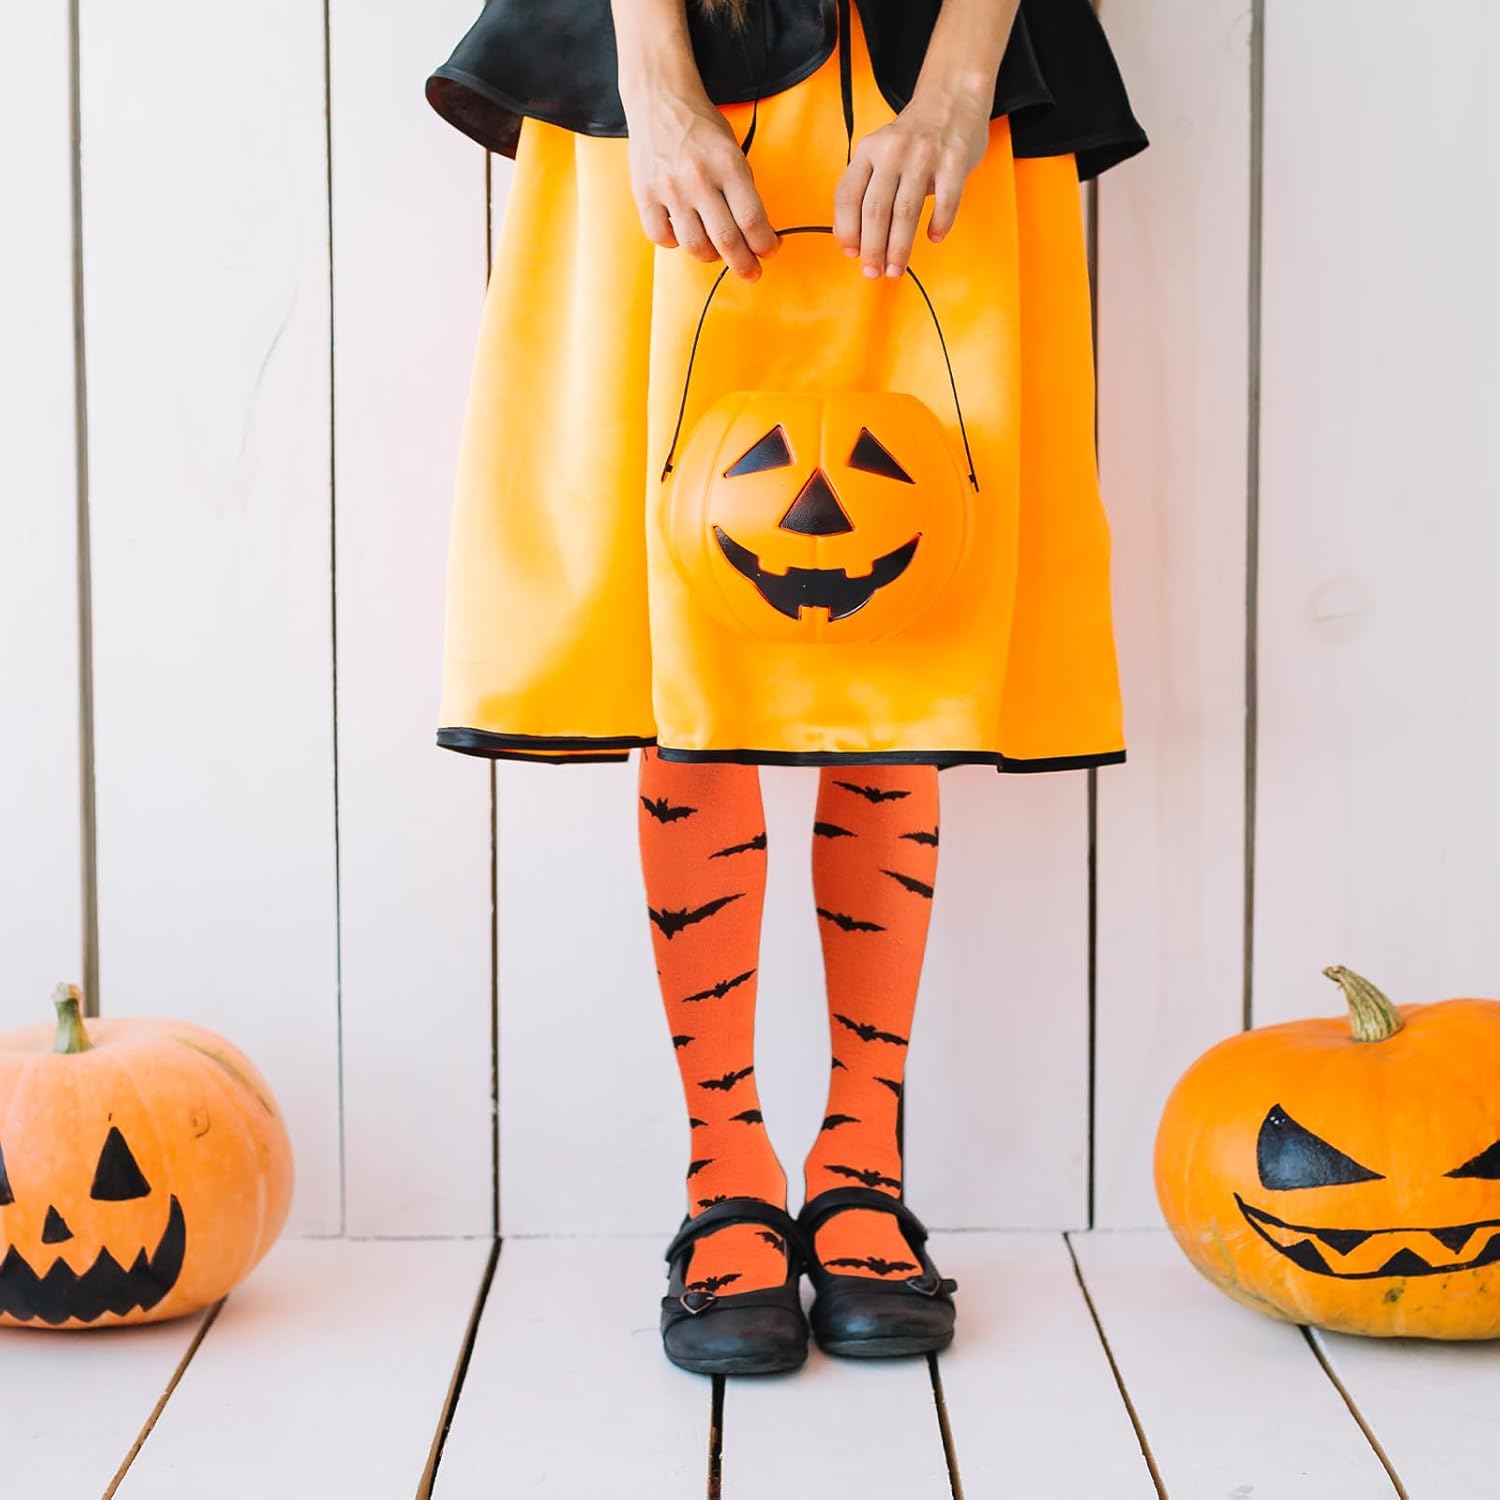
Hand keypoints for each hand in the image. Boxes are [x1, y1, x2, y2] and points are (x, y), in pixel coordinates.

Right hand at [622, 87, 778, 279]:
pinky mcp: (644, 194)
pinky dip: (675, 243)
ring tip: (716, 250)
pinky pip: (661, 237)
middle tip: (751, 272)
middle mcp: (698, 178)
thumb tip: (758, 232)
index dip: (764, 244)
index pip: (752, 220)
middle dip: (743, 264)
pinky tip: (683, 232)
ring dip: (711, 255)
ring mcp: (669, 188)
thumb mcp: (733, 151)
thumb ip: (744, 190)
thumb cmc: (701, 128)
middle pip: (726, 240)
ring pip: (694, 245)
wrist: (659, 100)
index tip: (768, 251)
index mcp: (727, 164)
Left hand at [833, 90, 990, 278]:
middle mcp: (893, 151)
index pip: (848, 196)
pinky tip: (934, 238)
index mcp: (868, 150)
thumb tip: (855, 236)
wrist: (952, 97)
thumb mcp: (880, 151)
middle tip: (873, 272)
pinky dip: (939, 226)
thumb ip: (867, 185)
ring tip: (896, 269)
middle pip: (875, 210)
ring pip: (905, 213)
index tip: (851, 253)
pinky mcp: (954, 161)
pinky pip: (945, 203)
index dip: (846, 230)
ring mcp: (925, 156)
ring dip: (899, 248)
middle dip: (872, 249)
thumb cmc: (914, 136)